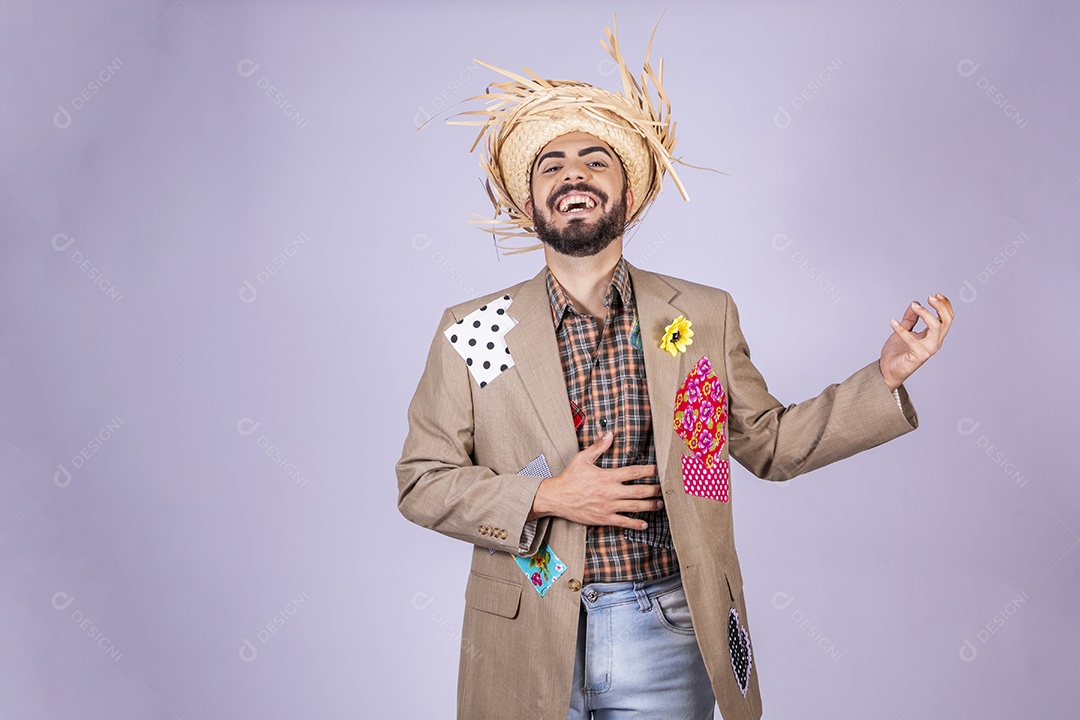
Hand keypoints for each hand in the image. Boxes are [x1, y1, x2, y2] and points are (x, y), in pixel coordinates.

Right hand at [528, 432, 661, 529]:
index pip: (634, 472)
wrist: (557, 498)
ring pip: (635, 507)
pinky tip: (644, 523)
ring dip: (649, 505)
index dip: (649, 471)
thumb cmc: (569, 478)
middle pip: (639, 491)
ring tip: (658, 504)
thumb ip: (598, 447)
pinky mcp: (603, 518)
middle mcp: (611, 492)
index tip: (658, 469)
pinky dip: (635, 523)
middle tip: (663, 489)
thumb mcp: (582, 458)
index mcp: (607, 476)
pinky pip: (623, 522)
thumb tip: (609, 434)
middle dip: (654, 490)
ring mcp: (608, 506)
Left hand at [879, 293, 953, 391]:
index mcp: (933, 336)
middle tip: (929, 297)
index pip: (947, 318)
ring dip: (926, 314)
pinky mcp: (917, 356)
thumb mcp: (904, 330)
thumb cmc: (898, 353)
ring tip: (915, 306)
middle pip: (946, 321)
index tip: (936, 294)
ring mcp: (927, 350)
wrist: (887, 371)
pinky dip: (901, 330)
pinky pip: (912, 341)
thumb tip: (915, 303)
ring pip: (936, 328)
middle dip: (940, 307)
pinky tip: (892, 322)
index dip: (944, 305)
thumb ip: (910, 318)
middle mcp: (934, 342)